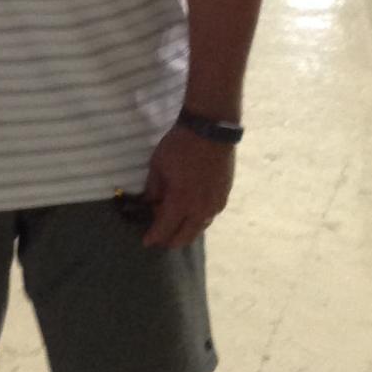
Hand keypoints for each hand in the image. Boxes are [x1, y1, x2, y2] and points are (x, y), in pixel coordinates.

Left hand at [140, 125, 234, 248]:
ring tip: (175, 228)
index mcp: (181, 202)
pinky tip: (191, 215)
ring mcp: (216, 204)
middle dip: (171, 240)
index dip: (154, 237)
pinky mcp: (224, 196)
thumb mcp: (158, 166)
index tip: (146, 242)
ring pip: (200, 228)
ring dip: (186, 231)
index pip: (165, 229)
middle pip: (185, 236)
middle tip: (160, 239)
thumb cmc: (180, 146)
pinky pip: (209, 216)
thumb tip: (149, 204)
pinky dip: (198, 221)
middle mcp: (200, 209)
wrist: (211, 130)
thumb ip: (153, 189)